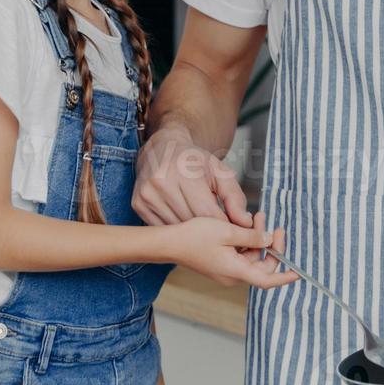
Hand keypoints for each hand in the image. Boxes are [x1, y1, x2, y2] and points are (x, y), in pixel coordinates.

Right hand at [134, 125, 250, 225]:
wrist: (161, 148)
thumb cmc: (194, 161)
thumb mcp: (220, 172)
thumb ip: (235, 197)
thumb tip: (245, 223)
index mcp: (184, 174)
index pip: (208, 213)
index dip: (225, 226)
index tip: (235, 231)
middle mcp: (161, 184)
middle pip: (192, 224)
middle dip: (211, 233)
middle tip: (223, 235)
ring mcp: (147, 195)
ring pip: (177, 230)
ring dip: (193, 235)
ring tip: (205, 232)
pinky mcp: (138, 204)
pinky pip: (162, 228)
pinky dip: (176, 231)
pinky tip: (185, 227)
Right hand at [160, 211, 297, 288]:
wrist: (169, 243)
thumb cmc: (194, 237)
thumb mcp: (227, 232)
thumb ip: (251, 237)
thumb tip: (267, 240)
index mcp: (236, 271)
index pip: (267, 280)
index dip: (284, 276)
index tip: (298, 273)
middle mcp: (232, 275)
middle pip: (261, 267)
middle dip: (270, 247)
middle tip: (275, 227)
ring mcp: (226, 271)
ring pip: (251, 259)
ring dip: (257, 241)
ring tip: (259, 218)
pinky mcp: (220, 264)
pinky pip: (240, 256)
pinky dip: (246, 242)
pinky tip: (246, 226)